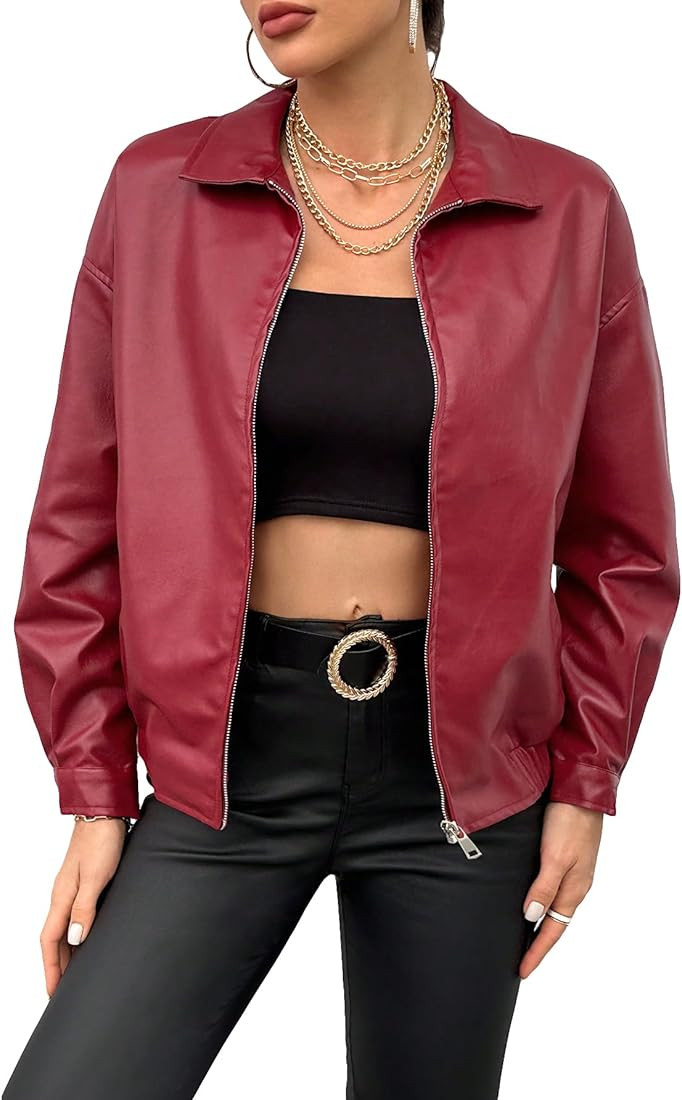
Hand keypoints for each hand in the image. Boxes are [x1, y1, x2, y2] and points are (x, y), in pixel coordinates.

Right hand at [40, 817, 127, 996]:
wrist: (105, 812)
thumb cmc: (102, 841)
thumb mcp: (96, 876)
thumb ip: (85, 907)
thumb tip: (74, 939)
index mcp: (61, 896)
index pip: (49, 941)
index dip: (52, 969)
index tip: (54, 994)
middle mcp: (63, 895)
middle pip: (54, 940)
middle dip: (57, 968)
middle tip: (64, 994)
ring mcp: (72, 888)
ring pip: (64, 929)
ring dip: (68, 953)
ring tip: (75, 976)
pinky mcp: (84, 882)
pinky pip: (74, 917)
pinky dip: (77, 935)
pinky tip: (88, 941)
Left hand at [519, 800, 602, 978]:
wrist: (580, 791)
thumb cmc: (569, 821)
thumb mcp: (555, 857)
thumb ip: (543, 888)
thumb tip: (531, 917)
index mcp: (574, 889)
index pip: (552, 931)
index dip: (536, 952)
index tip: (521, 970)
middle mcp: (574, 884)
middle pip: (553, 923)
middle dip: (537, 944)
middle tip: (519, 960)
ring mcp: (570, 871)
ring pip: (552, 906)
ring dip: (538, 924)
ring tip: (521, 937)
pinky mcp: (564, 857)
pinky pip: (550, 889)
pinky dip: (539, 902)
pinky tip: (529, 900)